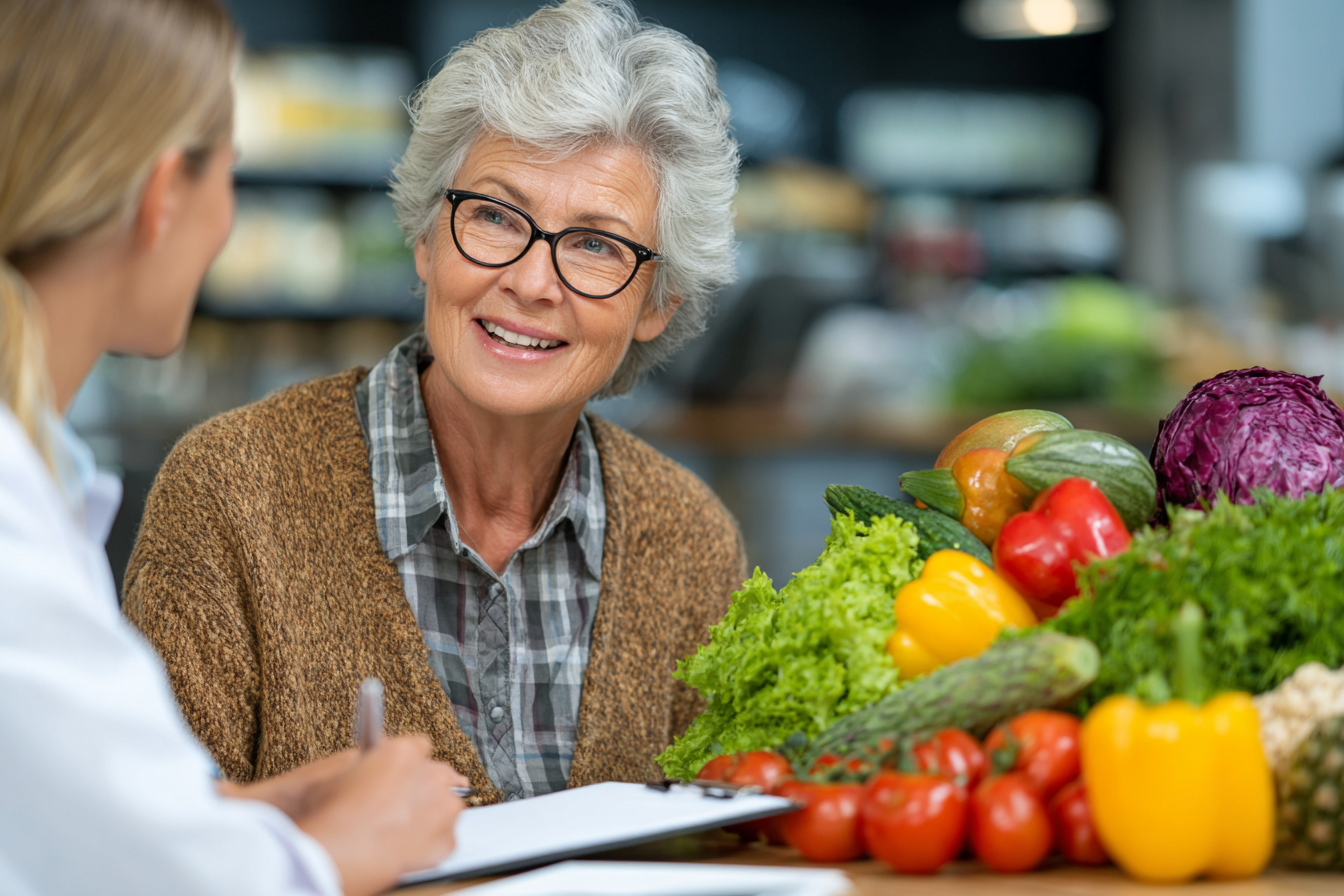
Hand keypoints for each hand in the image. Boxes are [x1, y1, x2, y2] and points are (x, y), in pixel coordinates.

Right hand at [225, 736, 467, 895]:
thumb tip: (372, 760)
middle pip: (440, 773)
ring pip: (448, 803)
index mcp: (404, 753)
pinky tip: (406, 846)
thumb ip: (365, 761)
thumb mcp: (338, 774)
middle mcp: (431, 775)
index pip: (420, 745)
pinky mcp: (446, 840)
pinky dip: (431, 842)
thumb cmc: (331, 816)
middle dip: (424, 785)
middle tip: (400, 804)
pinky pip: (446, 837)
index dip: (407, 761)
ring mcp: (443, 808)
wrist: (335, 856)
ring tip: (401, 828)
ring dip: (431, 812)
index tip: (400, 773)